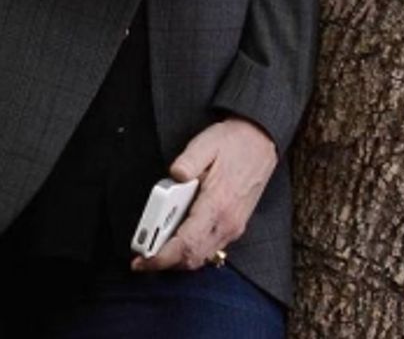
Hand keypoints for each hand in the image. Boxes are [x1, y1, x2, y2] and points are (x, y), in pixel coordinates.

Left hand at [132, 118, 276, 272]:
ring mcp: (234, 227)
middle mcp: (228, 222)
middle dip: (165, 263)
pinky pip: (210, 249)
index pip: (186, 244)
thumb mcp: (206, 143)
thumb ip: (187, 161)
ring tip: (156, 248)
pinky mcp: (235, 226)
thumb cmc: (234, 142)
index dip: (161, 257)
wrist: (261, 141)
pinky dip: (191, 253)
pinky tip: (178, 240)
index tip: (142, 260)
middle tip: (142, 257)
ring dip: (178, 259)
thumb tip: (173, 176)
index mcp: (217, 204)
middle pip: (192, 258)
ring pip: (202, 257)